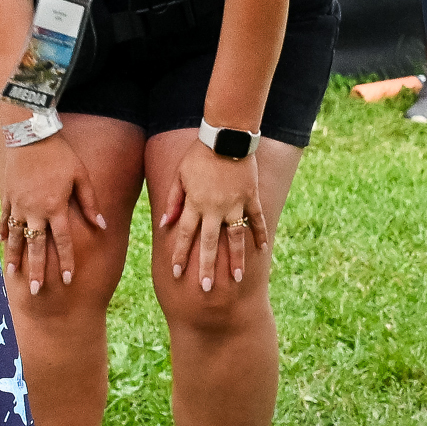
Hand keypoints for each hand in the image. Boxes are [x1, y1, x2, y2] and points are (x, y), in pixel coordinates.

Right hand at [0, 129, 101, 293]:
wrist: (30, 134)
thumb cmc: (61, 154)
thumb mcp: (81, 176)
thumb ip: (90, 203)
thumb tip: (101, 225)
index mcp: (55, 206)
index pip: (62, 241)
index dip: (66, 261)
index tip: (68, 280)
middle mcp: (35, 210)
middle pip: (36, 246)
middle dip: (37, 270)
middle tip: (36, 291)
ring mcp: (18, 204)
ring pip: (16, 236)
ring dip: (15, 257)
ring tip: (13, 275)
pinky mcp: (7, 196)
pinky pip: (5, 218)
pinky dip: (4, 232)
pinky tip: (3, 244)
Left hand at [156, 140, 265, 291]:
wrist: (226, 136)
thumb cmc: (199, 155)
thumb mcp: (179, 175)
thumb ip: (173, 201)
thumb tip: (164, 224)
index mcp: (195, 203)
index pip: (184, 234)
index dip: (179, 254)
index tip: (175, 274)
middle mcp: (214, 208)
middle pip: (208, 243)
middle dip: (205, 267)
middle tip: (204, 289)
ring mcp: (235, 204)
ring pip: (234, 237)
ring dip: (235, 259)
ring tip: (235, 279)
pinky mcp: (251, 197)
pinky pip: (257, 220)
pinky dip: (260, 234)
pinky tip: (262, 251)